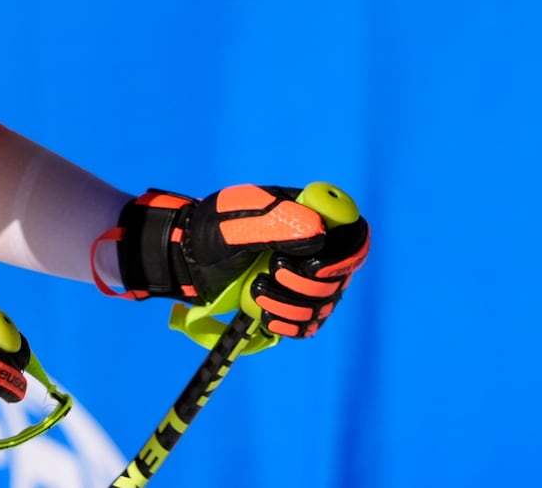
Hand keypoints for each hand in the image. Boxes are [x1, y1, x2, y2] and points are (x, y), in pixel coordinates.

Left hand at [108, 184, 369, 336]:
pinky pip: (308, 325)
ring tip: (255, 293)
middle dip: (306, 283)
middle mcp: (315, 249)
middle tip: (269, 271)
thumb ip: (275, 223)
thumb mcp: (236, 221)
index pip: (354, 235)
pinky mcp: (291, 305)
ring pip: (324, 305)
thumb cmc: (210, 231)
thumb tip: (320, 233)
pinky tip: (264, 317)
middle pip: (341, 276)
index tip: (314, 266)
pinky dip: (289, 325)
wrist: (188, 259)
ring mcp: (305, 280)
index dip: (345, 255)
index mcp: (309, 216)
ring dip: (291, 305)